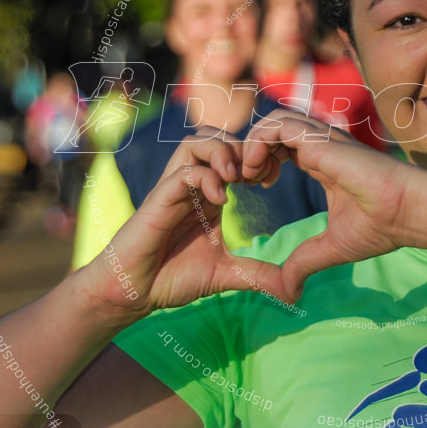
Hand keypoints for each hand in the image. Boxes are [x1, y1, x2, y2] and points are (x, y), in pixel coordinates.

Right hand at [79, 128, 289, 317]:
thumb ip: (259, 275)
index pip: (232, 151)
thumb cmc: (172, 277)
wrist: (132, 292)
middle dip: (242, 147)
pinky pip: (182, 172)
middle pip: (215, 135)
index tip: (270, 180)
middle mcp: (191, 185)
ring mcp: (172, 189)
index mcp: (209, 194)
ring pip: (196, 142)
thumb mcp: (227, 274)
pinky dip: (205, 177)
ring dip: (222, 152)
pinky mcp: (157, 200)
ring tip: (238, 179)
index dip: (256, 156)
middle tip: (258, 176)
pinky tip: (221, 200)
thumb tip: (294, 292)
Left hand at [241, 109, 421, 299]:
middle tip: (246, 180)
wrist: (409, 212)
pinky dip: (258, 144)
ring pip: (271, 121)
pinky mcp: (320, 140)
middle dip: (251, 150)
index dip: (262, 160)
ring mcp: (320, 139)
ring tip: (249, 175)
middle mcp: (320, 145)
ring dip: (251, 144)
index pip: (282, 145)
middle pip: (273, 129)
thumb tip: (287, 293)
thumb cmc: (383, 226)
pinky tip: (257, 172)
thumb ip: (304, 263)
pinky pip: (277, 125)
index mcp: (323, 162)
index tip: (258, 187)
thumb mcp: (332, 248)